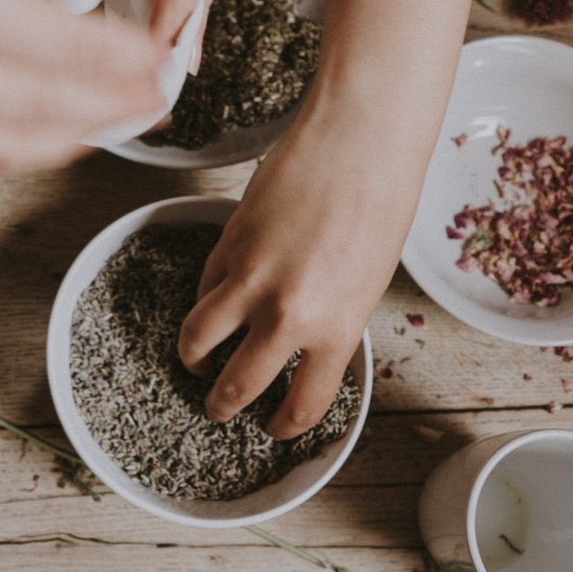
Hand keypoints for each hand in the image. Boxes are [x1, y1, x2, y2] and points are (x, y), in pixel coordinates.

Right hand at [0, 0, 169, 169]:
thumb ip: (0, 2)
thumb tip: (79, 45)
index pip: (54, 45)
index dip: (119, 64)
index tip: (161, 63)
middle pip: (36, 107)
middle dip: (110, 110)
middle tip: (158, 102)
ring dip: (68, 138)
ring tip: (115, 124)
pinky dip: (7, 142)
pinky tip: (42, 131)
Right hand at [178, 107, 416, 438]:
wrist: (358, 144)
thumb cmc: (379, 206)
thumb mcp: (366, 286)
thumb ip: (330, 325)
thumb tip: (296, 348)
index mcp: (337, 331)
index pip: (302, 405)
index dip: (284, 427)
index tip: (274, 428)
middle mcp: (289, 314)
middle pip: (239, 386)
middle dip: (223, 406)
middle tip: (218, 408)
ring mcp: (251, 279)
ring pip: (198, 340)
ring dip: (194, 358)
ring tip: (197, 361)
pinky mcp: (227, 244)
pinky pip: (202, 288)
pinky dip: (204, 301)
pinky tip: (214, 301)